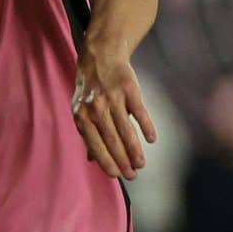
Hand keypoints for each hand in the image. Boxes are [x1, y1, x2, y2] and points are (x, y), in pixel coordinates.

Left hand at [72, 43, 156, 180]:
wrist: (100, 56)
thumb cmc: (90, 89)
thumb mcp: (81, 110)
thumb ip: (88, 134)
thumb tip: (91, 160)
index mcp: (81, 116)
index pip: (94, 145)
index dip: (106, 161)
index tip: (117, 176)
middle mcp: (95, 108)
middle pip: (111, 140)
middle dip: (122, 160)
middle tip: (133, 175)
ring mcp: (112, 98)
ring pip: (125, 129)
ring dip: (134, 149)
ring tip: (141, 164)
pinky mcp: (129, 89)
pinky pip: (139, 111)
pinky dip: (146, 126)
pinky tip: (151, 139)